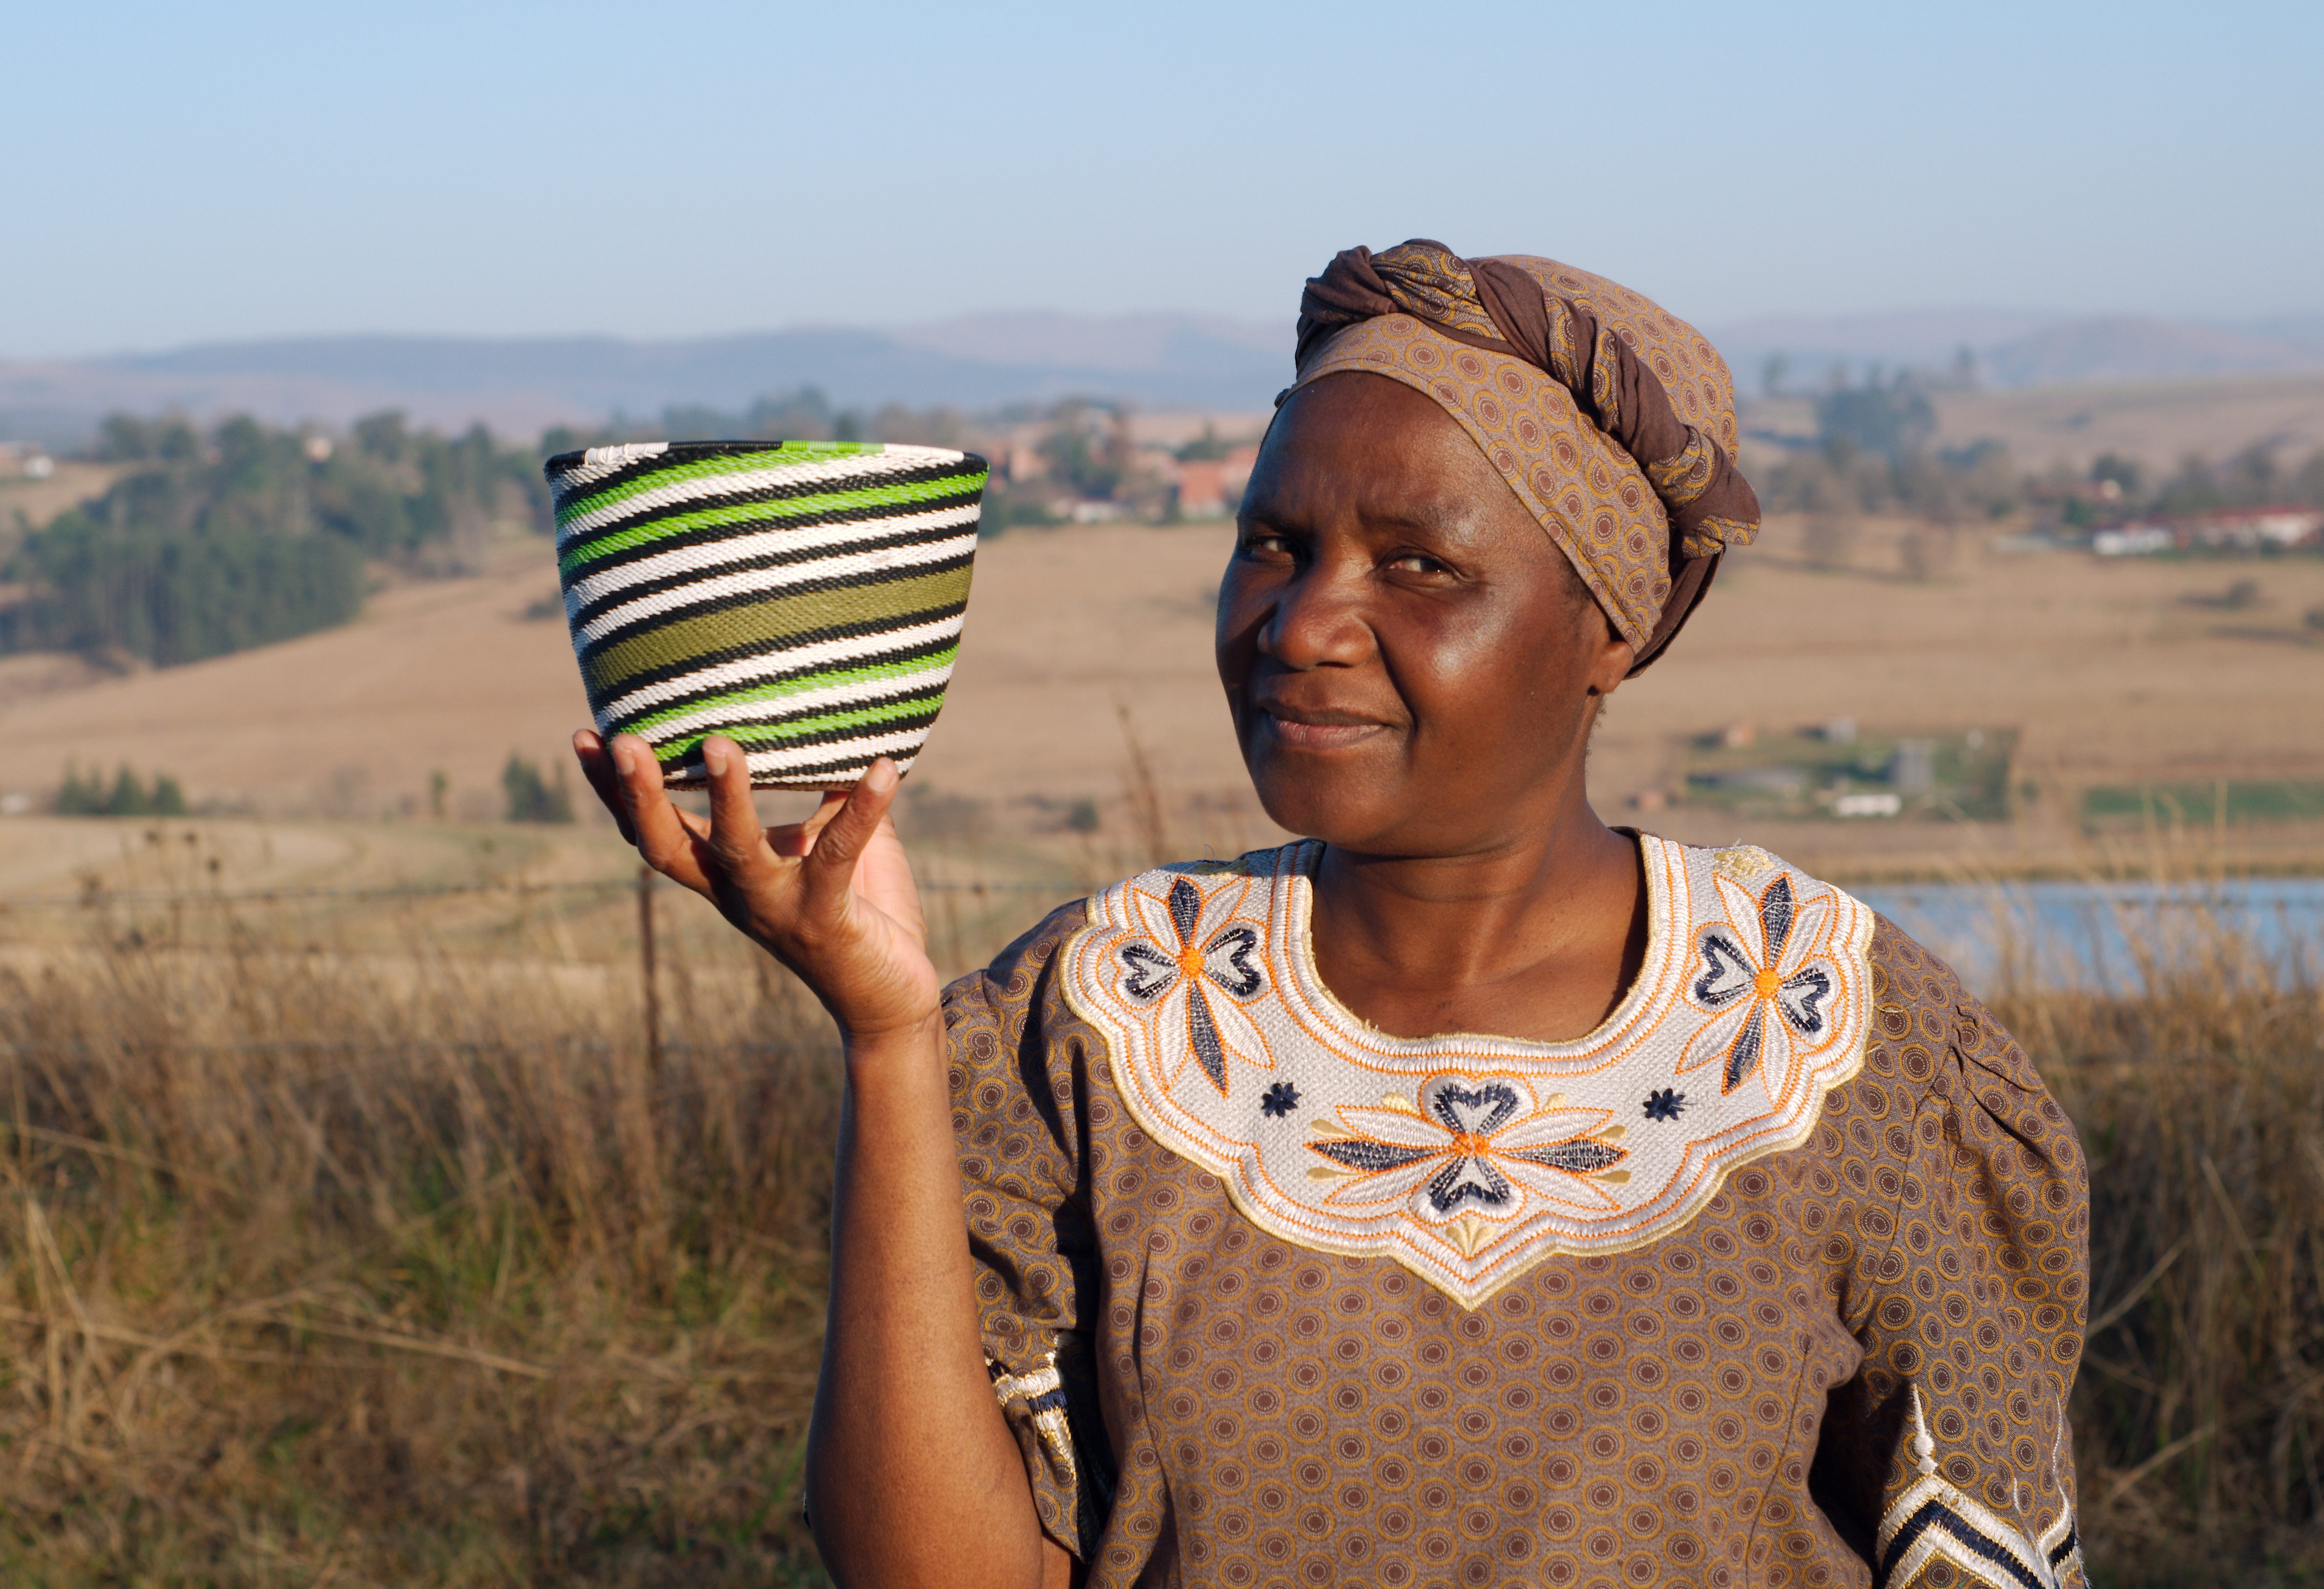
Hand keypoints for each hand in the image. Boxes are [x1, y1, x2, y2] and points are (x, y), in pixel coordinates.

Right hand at [572, 729, 938, 1043]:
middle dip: (640, 795)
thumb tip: (828, 720)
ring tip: (720, 744)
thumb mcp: (827, 840)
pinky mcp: (827, 919)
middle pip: (667, 846)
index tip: (586, 735)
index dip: (613, 791)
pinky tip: (886, 768)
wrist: (889, 999)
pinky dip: (863, 808)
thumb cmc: (859, 908)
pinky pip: (839, 854)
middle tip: (623, 742)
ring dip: (726, 798)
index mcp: (723, 875)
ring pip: (737, 851)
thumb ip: (823, 788)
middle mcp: (737, 893)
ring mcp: (778, 908)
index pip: (651, 831)